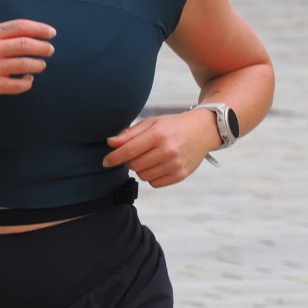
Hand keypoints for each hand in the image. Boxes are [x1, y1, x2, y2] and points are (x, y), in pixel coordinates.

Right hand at [0, 20, 54, 105]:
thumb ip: (3, 35)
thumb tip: (34, 34)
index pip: (20, 26)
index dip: (40, 29)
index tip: (51, 33)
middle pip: (26, 44)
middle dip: (43, 47)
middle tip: (50, 50)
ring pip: (25, 64)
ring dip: (38, 64)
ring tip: (41, 65)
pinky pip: (19, 84)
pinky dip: (28, 82)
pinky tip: (28, 80)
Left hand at [103, 111, 217, 187]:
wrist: (202, 130)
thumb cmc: (173, 126)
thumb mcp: (152, 123)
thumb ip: (130, 134)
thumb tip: (110, 143)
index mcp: (158, 135)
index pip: (129, 150)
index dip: (114, 158)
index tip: (105, 162)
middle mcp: (167, 151)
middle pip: (134, 165)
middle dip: (128, 161)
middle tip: (134, 153)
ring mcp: (175, 165)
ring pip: (143, 176)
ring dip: (140, 169)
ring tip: (148, 157)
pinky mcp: (180, 175)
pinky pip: (155, 183)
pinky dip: (151, 176)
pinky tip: (157, 165)